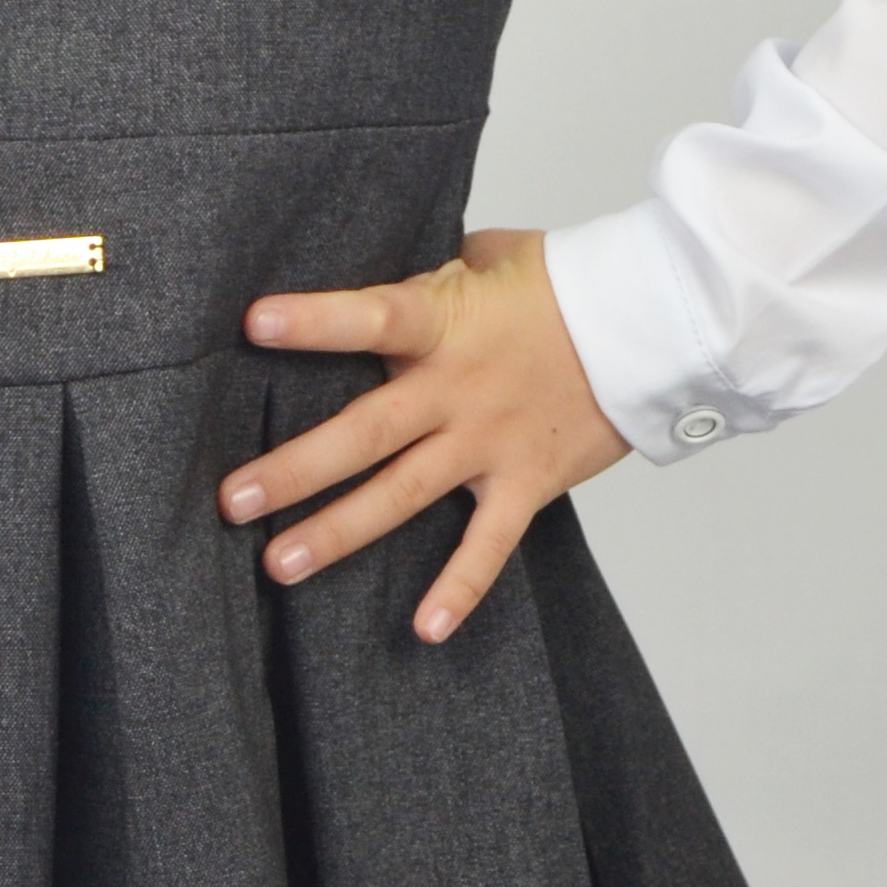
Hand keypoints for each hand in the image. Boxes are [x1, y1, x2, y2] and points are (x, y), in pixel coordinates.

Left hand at [220, 228, 628, 643]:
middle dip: (294, 469)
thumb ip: (426, 273)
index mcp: (444, 322)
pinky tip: (425, 629)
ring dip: (339, 531)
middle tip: (231, 501)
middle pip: (365, 433)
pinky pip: (490, 545)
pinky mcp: (526, 482)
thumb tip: (371, 266)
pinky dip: (461, 588)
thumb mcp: (486, 256)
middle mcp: (458, 389)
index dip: (316, 321)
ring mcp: (490, 442)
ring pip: (403, 494)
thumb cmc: (564, 283)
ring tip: (277, 565)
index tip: (253, 324)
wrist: (654, 325)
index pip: (373, 315)